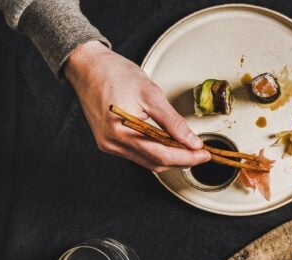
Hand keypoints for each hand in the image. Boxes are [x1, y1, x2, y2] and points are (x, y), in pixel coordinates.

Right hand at [64, 41, 208, 171]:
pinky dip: (156, 152)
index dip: (187, 158)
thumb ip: (174, 122)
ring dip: (170, 158)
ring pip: (148, 161)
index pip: (161, 155)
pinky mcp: (109, 141)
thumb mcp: (151, 94)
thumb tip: (192, 142)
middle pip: (156, 162)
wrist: (87, 65)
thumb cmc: (114, 73)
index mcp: (121, 132)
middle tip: (201, 152)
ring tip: (189, 149)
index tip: (205, 154)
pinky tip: (169, 144)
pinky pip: (138, 154)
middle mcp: (112, 143)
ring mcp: (109, 144)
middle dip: (182, 160)